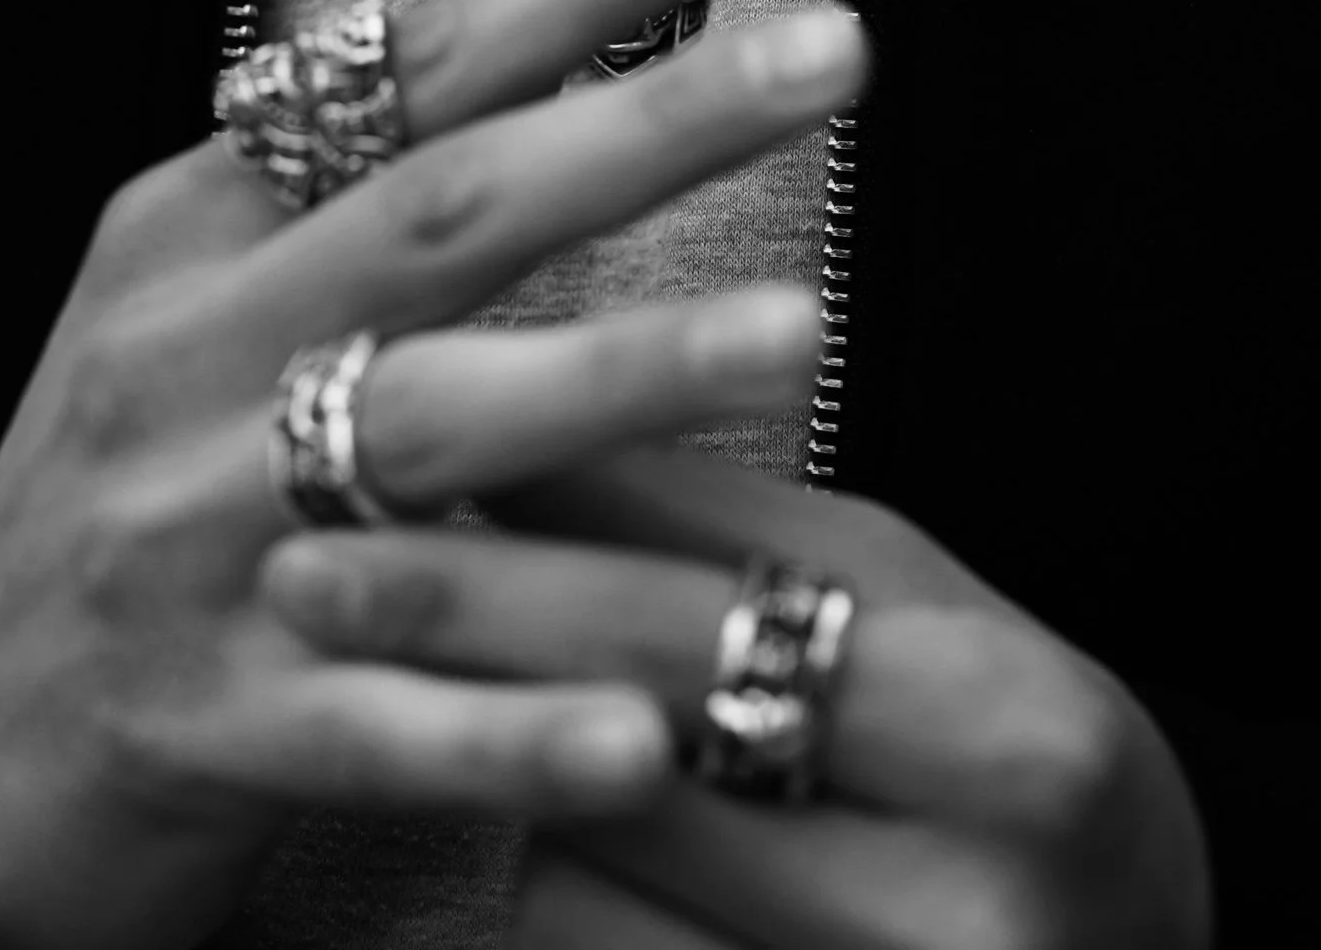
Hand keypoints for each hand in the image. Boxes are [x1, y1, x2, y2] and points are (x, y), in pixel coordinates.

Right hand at [0, 0, 860, 949]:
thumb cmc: (124, 475)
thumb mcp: (209, 273)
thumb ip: (377, 123)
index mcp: (197, 230)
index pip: (408, 74)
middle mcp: (190, 358)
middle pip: (445, 216)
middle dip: (648, 126)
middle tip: (838, 56)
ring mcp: (191, 543)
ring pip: (428, 439)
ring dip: (620, 376)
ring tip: (803, 334)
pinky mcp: (206, 731)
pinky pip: (386, 728)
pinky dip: (514, 731)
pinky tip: (649, 728)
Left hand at [265, 446, 1214, 949]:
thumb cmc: (1002, 745)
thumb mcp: (906, 600)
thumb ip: (718, 524)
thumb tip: (498, 420)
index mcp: (1016, 739)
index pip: (718, 629)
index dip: (526, 565)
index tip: (362, 502)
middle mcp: (963, 914)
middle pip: (634, 761)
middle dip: (467, 650)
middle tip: (304, 577)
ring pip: (586, 894)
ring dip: (530, 793)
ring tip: (553, 727)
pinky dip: (565, 901)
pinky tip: (600, 850)